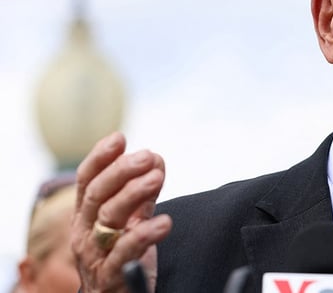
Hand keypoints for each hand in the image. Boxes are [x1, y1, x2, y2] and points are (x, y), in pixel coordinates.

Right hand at [72, 132, 172, 291]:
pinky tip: (163, 222)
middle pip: (98, 195)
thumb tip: (155, 158)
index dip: (100, 158)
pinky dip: (143, 235)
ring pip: (108, 219)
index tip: (119, 138)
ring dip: (133, 195)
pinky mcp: (111, 277)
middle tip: (147, 155)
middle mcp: (85, 232)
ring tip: (156, 178)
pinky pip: (124, 253)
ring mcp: (95, 255)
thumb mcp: (131, 221)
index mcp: (86, 215)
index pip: (87, 181)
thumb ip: (142, 194)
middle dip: (121, 172)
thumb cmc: (122, 256)